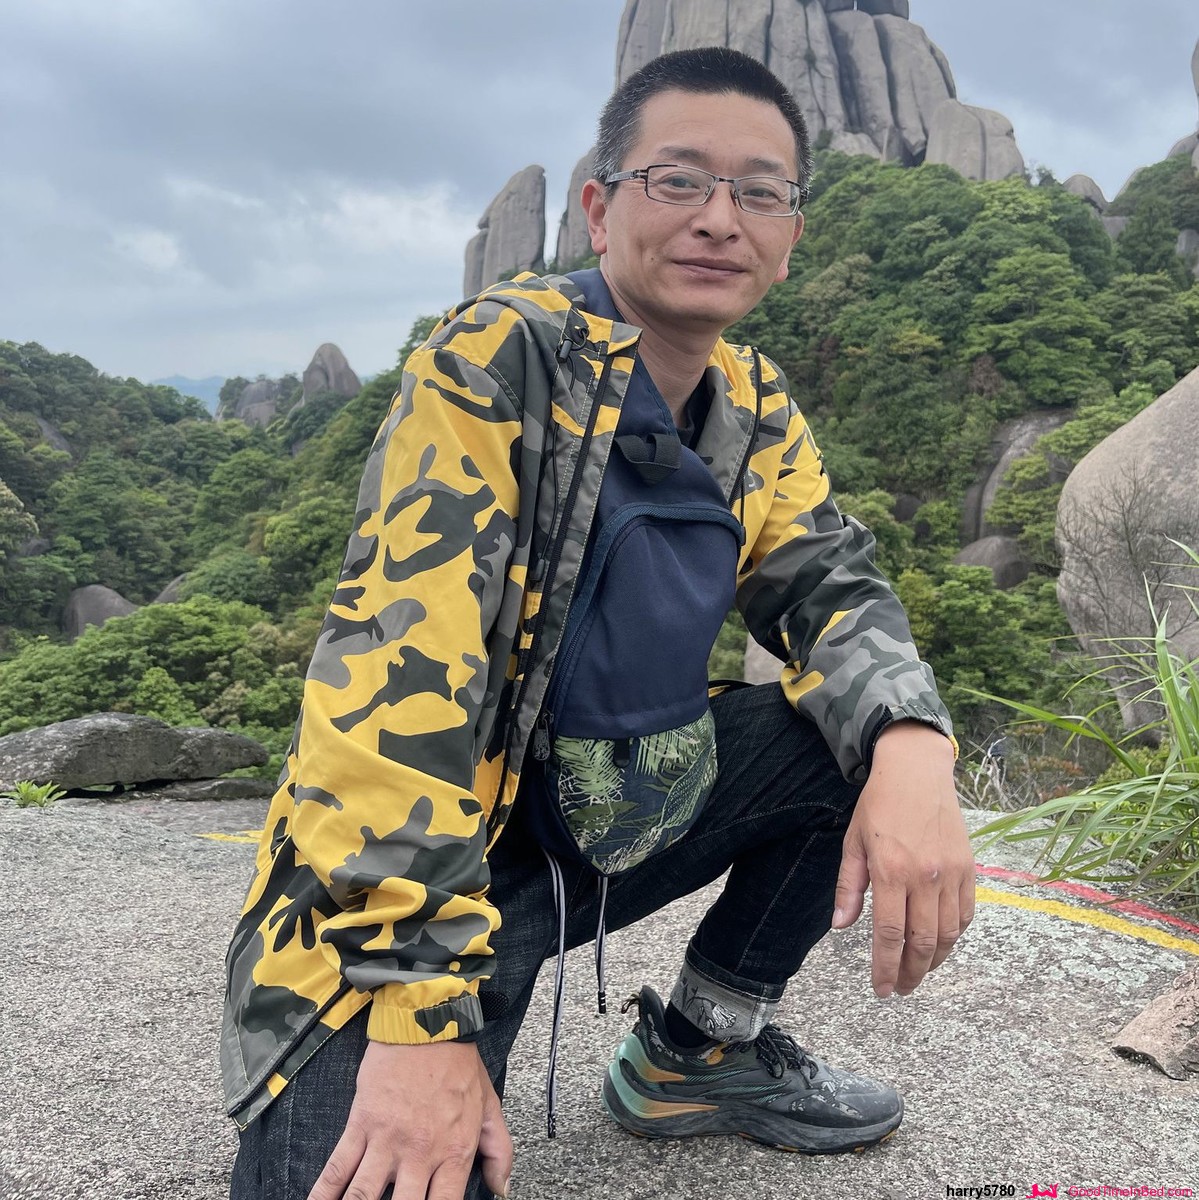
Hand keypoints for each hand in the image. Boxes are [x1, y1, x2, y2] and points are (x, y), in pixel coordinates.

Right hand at [308, 1039, 511, 1199]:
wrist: (427, 1023)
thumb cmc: (458, 1064)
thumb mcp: (490, 1106)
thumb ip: (498, 1151)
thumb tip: (502, 1189)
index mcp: (454, 1152)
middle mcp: (420, 1153)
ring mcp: (387, 1140)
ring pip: (363, 1197)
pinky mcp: (361, 1123)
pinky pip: (339, 1166)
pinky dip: (323, 1193)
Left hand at [831, 720, 974, 996]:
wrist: (917, 771)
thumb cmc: (879, 805)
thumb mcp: (854, 842)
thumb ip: (849, 886)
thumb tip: (841, 925)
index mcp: (891, 871)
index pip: (890, 934)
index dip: (886, 967)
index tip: (881, 989)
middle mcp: (924, 876)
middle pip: (922, 941)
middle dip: (911, 973)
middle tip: (901, 989)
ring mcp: (951, 874)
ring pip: (948, 934)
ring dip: (933, 960)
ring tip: (918, 972)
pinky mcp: (968, 869)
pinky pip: (966, 914)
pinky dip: (955, 936)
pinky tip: (940, 944)